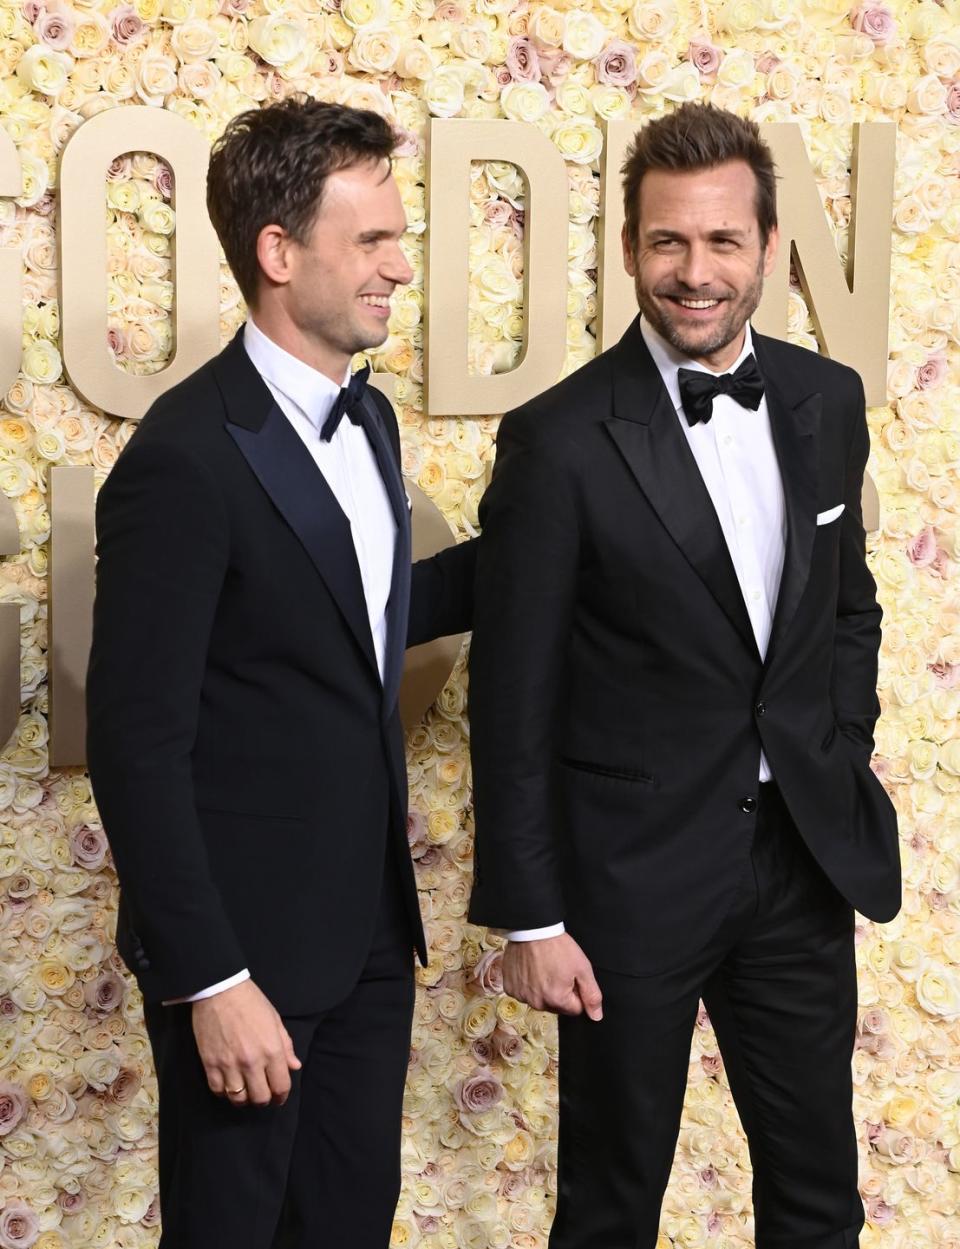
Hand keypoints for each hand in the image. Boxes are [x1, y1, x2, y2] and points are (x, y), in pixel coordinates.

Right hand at [192, 979, 301, 1107]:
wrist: (220, 990)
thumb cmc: (251, 1002)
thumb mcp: (275, 1020)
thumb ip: (286, 1046)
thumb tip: (294, 1066)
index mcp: (271, 1050)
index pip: (281, 1086)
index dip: (282, 1096)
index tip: (279, 1097)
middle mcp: (252, 1062)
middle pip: (260, 1098)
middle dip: (264, 1099)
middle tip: (263, 1093)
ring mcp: (229, 1065)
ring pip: (238, 1099)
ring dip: (244, 1099)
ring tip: (245, 1090)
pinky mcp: (210, 1064)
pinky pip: (218, 1091)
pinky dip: (224, 1092)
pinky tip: (228, 1085)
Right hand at [502, 933, 602, 1019]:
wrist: (532, 929)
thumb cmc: (558, 947)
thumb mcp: (582, 968)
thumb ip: (591, 995)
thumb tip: (596, 1016)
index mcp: (557, 1000)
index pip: (575, 1009)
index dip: (576, 992)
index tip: (571, 976)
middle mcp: (537, 1003)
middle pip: (556, 1006)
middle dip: (559, 993)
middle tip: (557, 970)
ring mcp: (521, 996)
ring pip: (539, 1000)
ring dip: (542, 989)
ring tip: (543, 968)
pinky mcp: (509, 987)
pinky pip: (523, 992)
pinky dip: (527, 984)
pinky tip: (529, 969)